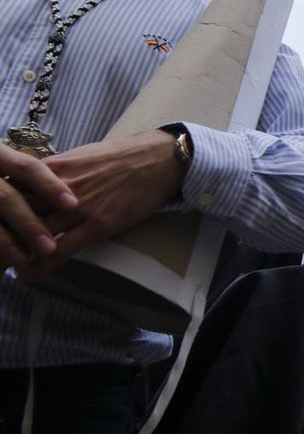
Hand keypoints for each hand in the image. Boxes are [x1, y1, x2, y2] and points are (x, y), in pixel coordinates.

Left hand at [19, 131, 185, 280]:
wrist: (158, 160)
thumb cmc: (121, 156)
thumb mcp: (79, 157)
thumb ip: (55, 174)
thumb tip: (36, 185)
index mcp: (51, 169)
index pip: (10, 190)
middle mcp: (58, 189)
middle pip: (15, 213)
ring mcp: (78, 208)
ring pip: (33, 235)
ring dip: (13, 253)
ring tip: (1, 266)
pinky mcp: (97, 225)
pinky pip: (62, 250)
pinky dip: (41, 267)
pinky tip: (26, 277)